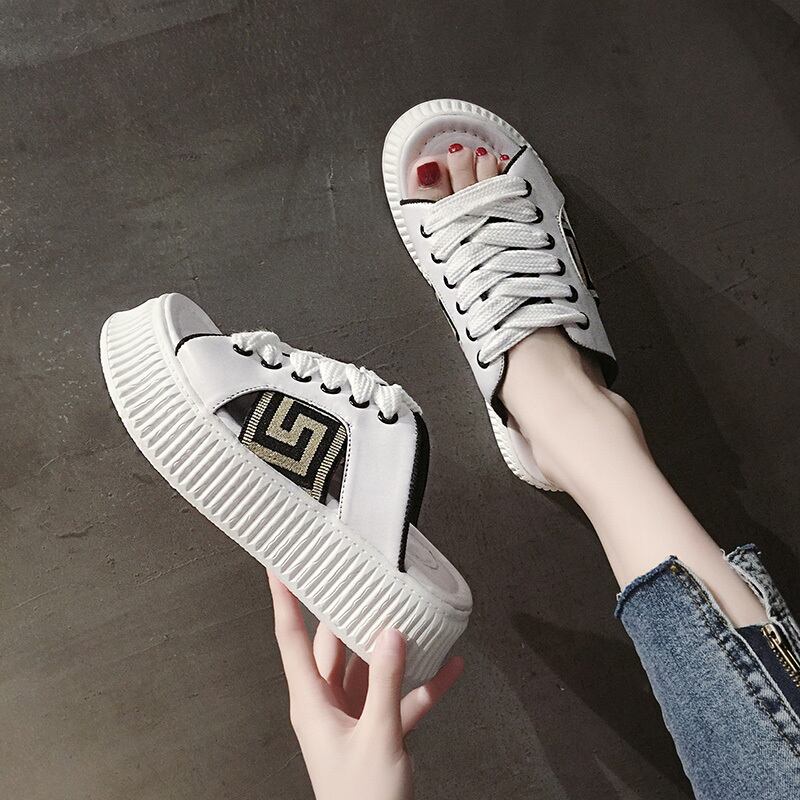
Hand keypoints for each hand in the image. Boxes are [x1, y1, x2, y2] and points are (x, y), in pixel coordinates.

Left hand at [267, 572, 463, 799]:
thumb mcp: (377, 736)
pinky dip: (422, 684)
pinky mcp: (378, 730)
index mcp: (312, 702)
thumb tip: (390, 635)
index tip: (278, 569)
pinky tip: (446, 668)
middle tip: (355, 577)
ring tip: (410, 616)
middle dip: (347, 612)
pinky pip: (399, 697)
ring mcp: (354, 716)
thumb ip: (387, 683)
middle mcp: (328, 704)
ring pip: (369, 667)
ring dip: (392, 648)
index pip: (291, 638)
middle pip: (334, 644)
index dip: (283, 601)